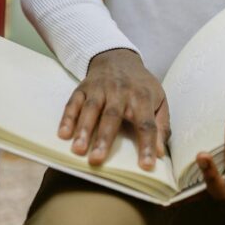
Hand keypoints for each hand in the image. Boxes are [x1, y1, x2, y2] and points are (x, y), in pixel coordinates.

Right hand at [57, 48, 169, 170]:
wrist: (119, 59)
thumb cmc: (141, 86)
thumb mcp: (159, 100)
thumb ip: (161, 126)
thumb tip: (161, 153)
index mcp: (142, 97)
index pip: (146, 123)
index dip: (147, 144)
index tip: (147, 166)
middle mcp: (120, 91)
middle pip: (112, 116)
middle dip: (104, 138)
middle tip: (97, 160)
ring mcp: (100, 89)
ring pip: (91, 109)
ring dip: (83, 129)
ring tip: (78, 150)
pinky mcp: (83, 88)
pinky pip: (73, 103)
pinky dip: (67, 118)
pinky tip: (63, 134)